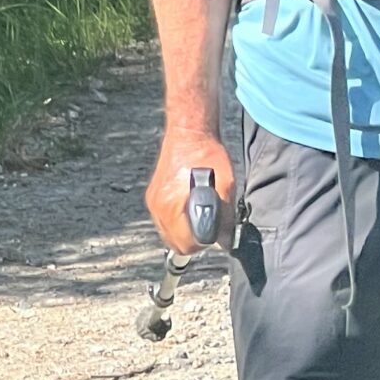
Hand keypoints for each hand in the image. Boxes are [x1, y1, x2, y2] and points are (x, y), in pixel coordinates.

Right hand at [146, 128, 234, 254]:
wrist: (189, 133)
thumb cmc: (207, 154)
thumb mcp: (226, 186)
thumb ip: (226, 217)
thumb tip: (225, 240)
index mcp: (173, 205)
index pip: (187, 245)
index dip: (205, 244)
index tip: (215, 235)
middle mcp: (158, 207)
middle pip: (175, 245)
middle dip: (195, 243)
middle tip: (210, 230)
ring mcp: (153, 202)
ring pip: (168, 235)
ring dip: (185, 234)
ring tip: (201, 219)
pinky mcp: (153, 197)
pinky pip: (164, 223)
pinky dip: (177, 223)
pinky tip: (190, 210)